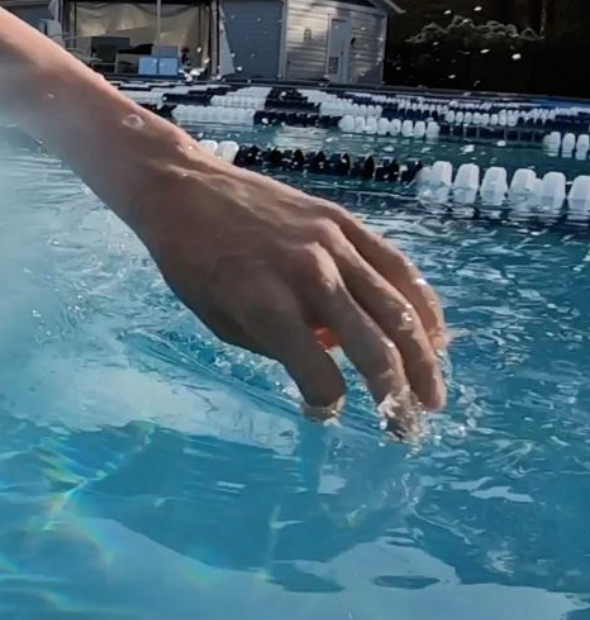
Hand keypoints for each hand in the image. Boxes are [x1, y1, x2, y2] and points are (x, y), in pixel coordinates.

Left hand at [131, 152, 446, 433]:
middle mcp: (308, 276)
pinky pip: (398, 268)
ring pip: (398, 309)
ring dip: (423, 360)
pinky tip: (434, 337)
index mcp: (268, 306)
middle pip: (372, 346)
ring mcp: (333, 245)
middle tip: (407, 430)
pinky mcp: (345, 222)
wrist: (186, 190)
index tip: (324, 414)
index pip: (319, 374)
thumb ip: (275, 344)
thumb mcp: (219, 319)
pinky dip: (422, 306)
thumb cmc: (192, 263)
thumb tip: (325, 364)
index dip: (326, 404)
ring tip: (432, 396)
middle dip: (395, 396)